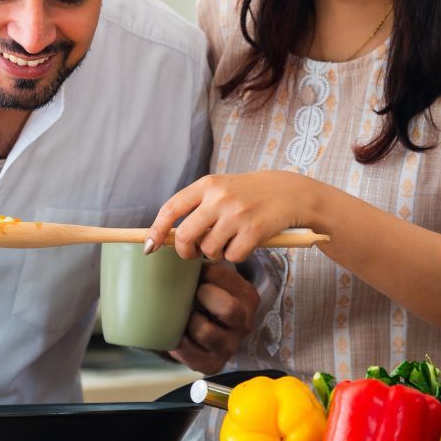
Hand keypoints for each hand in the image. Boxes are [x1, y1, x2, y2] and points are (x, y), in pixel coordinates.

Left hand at [144, 170, 326, 263]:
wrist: (290, 193)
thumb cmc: (250, 194)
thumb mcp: (221, 189)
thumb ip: (197, 206)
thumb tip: (168, 234)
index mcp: (208, 184)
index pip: (171, 208)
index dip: (156, 230)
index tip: (150, 246)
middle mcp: (220, 197)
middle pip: (185, 236)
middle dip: (186, 251)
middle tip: (194, 253)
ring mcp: (237, 214)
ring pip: (209, 250)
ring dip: (215, 254)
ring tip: (228, 242)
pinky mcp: (254, 230)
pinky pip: (232, 257)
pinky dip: (235, 256)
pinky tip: (246, 243)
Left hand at [169, 262, 260, 373]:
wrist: (208, 338)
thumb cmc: (208, 302)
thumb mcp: (215, 282)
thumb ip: (204, 267)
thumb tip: (176, 244)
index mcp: (247, 297)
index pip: (227, 276)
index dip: (205, 272)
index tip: (194, 271)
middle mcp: (244, 323)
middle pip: (228, 308)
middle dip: (204, 297)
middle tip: (194, 294)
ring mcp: (230, 345)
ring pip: (206, 331)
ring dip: (189, 321)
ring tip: (185, 315)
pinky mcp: (213, 363)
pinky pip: (189, 351)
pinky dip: (179, 340)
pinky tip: (178, 332)